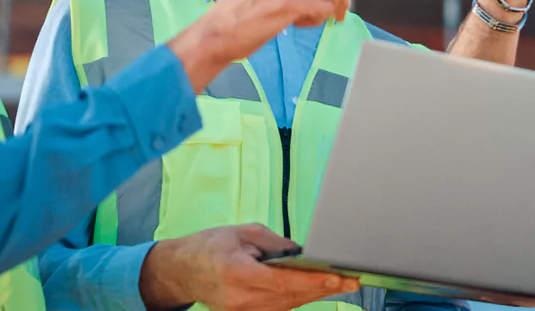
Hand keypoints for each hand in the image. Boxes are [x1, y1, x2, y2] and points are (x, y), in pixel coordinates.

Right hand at [140, 224, 359, 310]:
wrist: (182, 269)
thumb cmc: (210, 246)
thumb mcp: (244, 232)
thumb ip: (275, 243)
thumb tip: (303, 251)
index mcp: (237, 272)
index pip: (282, 281)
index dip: (312, 281)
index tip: (336, 277)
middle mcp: (240, 298)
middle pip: (290, 297)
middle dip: (324, 288)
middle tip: (353, 280)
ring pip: (287, 306)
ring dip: (316, 295)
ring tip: (343, 284)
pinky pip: (278, 309)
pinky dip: (300, 299)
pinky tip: (318, 291)